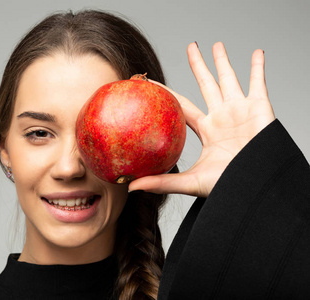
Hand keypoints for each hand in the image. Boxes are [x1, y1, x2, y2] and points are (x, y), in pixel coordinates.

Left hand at [128, 42, 274, 196]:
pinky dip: (258, 67)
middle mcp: (222, 117)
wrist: (257, 185)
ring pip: (229, 78)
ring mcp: (240, 110)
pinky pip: (258, 82)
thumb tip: (131, 186)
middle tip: (190, 47)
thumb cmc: (228, 186)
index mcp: (207, 130)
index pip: (182, 105)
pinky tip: (256, 52)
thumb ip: (162, 182)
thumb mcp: (190, 182)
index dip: (167, 93)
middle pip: (207, 84)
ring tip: (216, 44)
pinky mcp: (260, 107)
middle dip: (199, 66)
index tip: (150, 81)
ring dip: (223, 61)